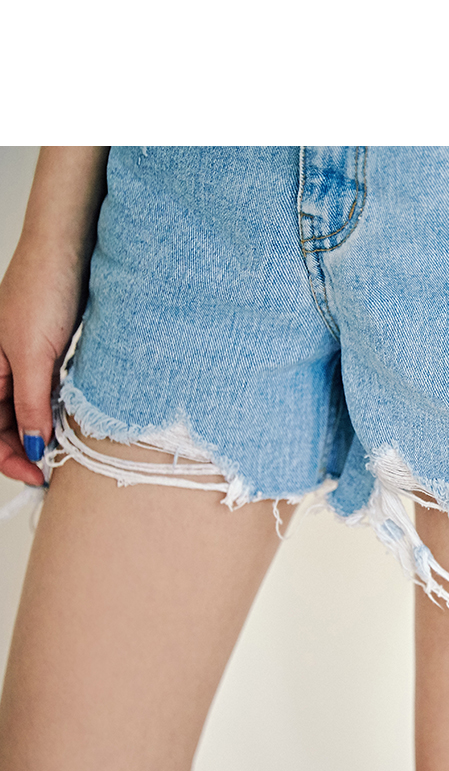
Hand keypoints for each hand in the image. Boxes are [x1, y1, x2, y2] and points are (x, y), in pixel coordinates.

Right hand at [0, 230, 86, 486]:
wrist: (70, 246)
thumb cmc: (43, 287)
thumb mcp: (33, 357)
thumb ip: (30, 405)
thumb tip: (33, 446)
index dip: (9, 457)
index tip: (36, 475)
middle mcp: (1, 367)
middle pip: (7, 425)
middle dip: (27, 450)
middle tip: (52, 472)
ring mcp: (25, 360)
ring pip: (29, 411)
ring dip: (44, 434)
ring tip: (65, 452)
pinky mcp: (48, 353)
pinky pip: (47, 393)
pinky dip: (57, 412)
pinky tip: (71, 423)